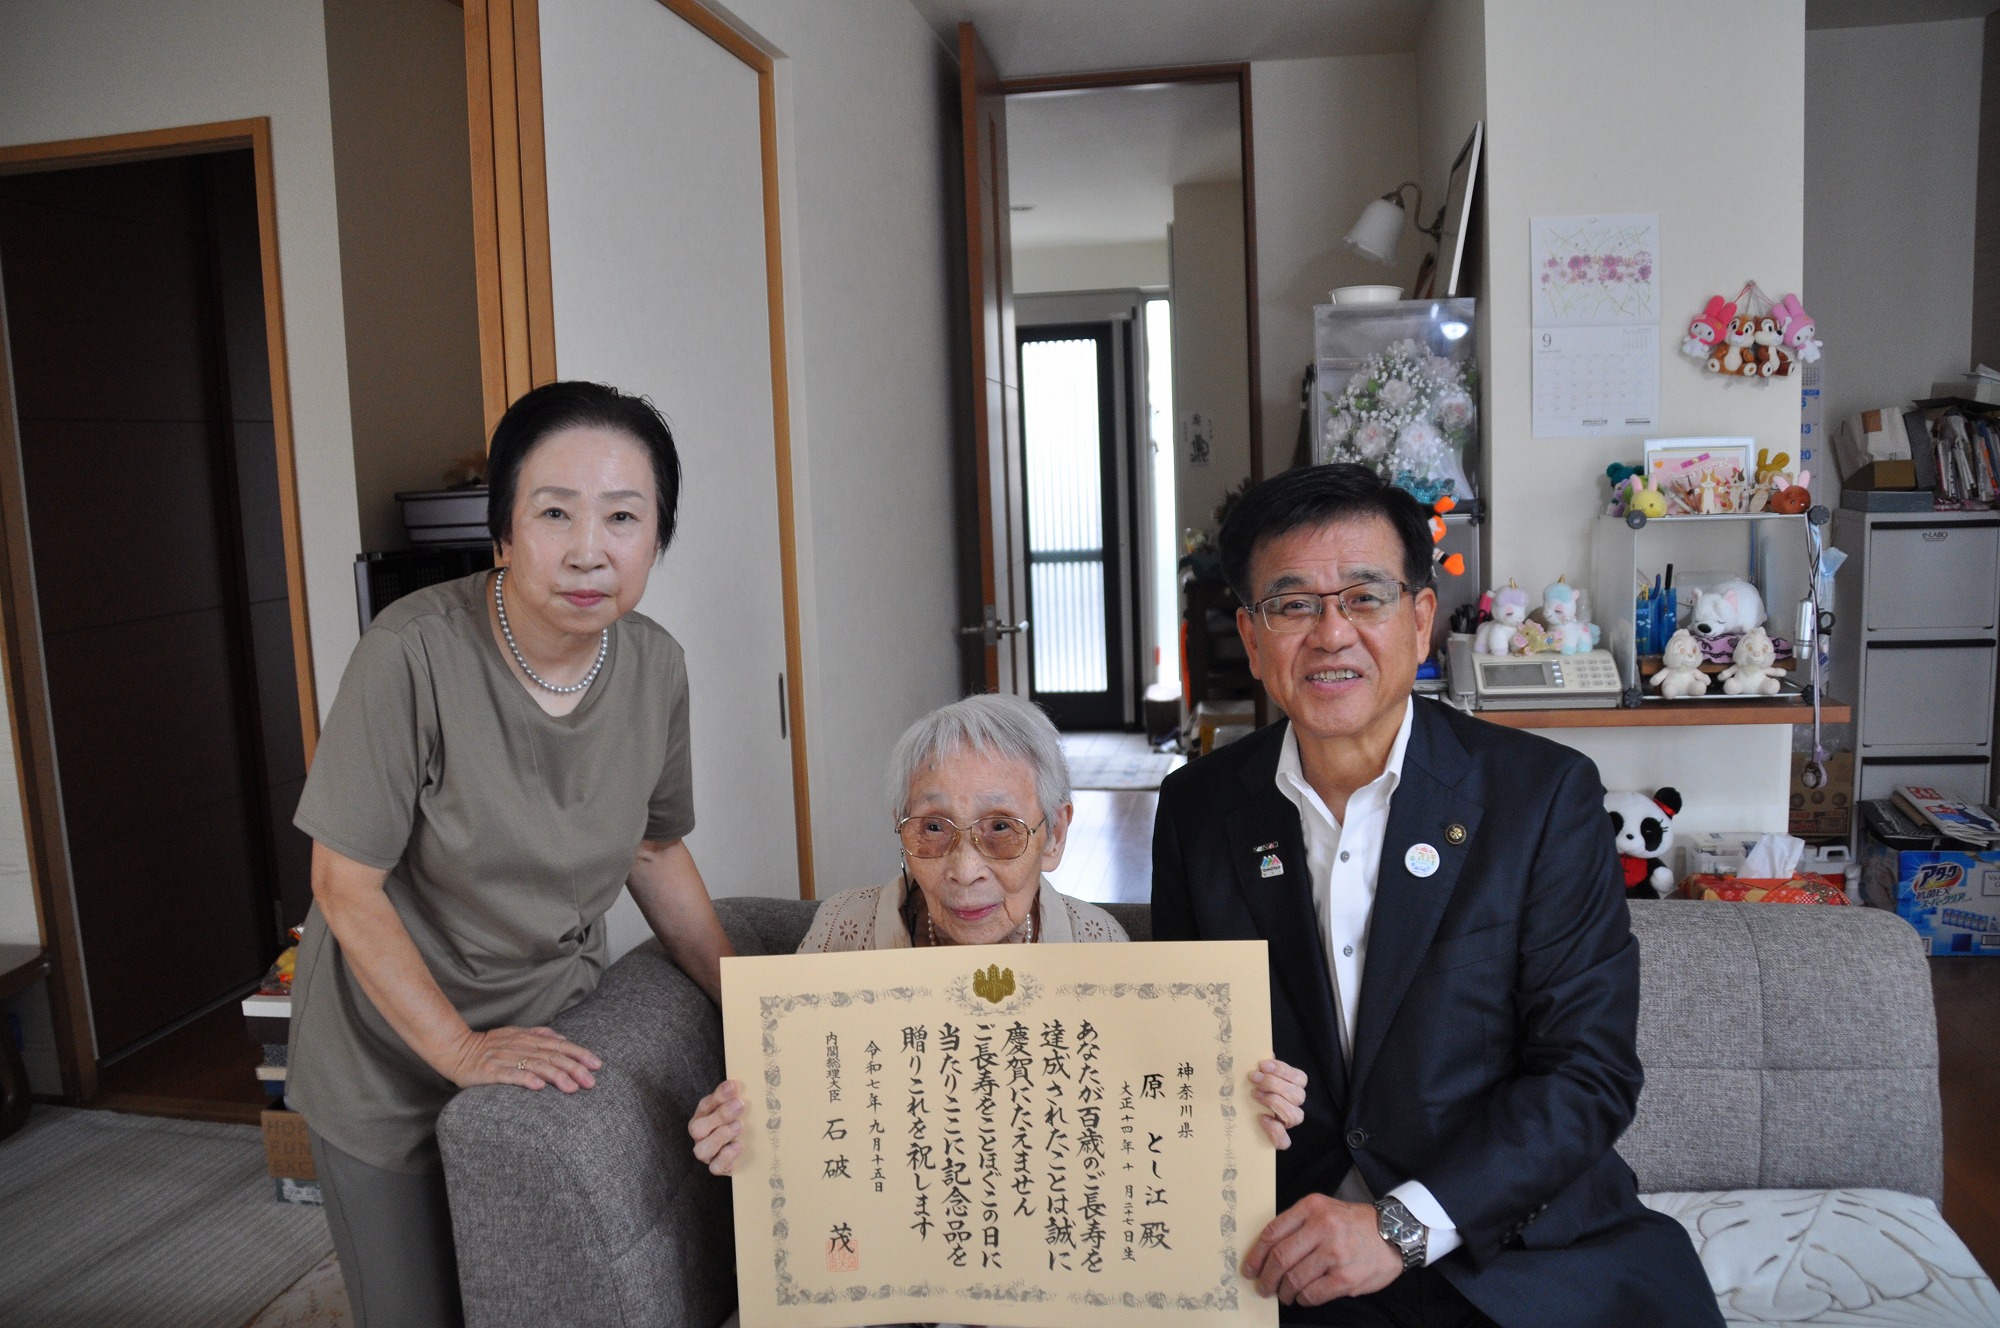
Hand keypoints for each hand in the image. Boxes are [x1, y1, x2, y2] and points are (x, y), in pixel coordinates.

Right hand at [448, 1026, 599, 1091]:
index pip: (560, 1046)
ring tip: (572, 1088)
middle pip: (552, 1057)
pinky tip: (538, 1086)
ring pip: (536, 1066)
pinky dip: (525, 1079)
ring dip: (556, 1076)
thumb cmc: (488, 1045)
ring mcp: (506, 1058)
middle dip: (574, 1069)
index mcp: (528, 1039)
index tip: (597, 1064)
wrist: (456, 1049)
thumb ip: (539, 1035)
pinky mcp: (491, 1071)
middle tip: (591, 1082)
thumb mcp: (515, 1035)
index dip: (580, 1054)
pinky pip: (510, 1075)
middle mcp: (520, 1046)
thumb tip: (562, 1038)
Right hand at [689, 1079, 746, 1174]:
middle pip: (698, 1127)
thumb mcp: (736, 1108)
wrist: (747, 1151)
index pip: (705, 1105)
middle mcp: (701, 1135)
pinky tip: (738, 1146)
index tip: (733, 1086)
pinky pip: (715, 1167)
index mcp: (703, 1117)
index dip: (718, 1096)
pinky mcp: (717, 1167)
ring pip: (702, 1149)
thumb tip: (741, 1083)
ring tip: (739, 1126)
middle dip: (720, 1115)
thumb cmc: (738, 1123)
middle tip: (739, 1105)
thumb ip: (736, 1097)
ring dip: (720, 1136)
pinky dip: (726, 1156)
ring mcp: (707, 1153)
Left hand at [1243, 1194, 1402, 1305]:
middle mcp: (1322, 1227)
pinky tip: (1303, 1297)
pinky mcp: (1346, 1277)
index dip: (1256, 1255)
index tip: (1250, 1268)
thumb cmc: (1354, 1224)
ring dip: (1284, 1291)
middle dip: (1266, 1278)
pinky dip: (1303, 1299)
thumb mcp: (1324, 1209)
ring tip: (1284, 1294)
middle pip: (1280, 1258)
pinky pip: (1313, 1294)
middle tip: (1263, 1287)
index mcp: (1311, 1208)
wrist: (1395, 1233)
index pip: (1272, 1232)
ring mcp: (1334, 1253)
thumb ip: (1298, 1223)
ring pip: (1294, 1278)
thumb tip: (1267, 1251)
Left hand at [1249, 1058, 1306, 1149]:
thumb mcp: (1258, 1077)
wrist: (1241, 1119)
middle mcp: (1294, 1106)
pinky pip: (1285, 1141)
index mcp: (1293, 1088)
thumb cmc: (1253, 1090)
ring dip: (1275, 1102)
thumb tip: (1264, 1052)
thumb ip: (1264, 1067)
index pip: (1300, 1078)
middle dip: (1275, 1084)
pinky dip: (1275, 1130)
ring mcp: (1287, 1124)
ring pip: (1296, 1116)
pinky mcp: (1280, 1140)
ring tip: (1255, 1095)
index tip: (1263, 1064)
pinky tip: (1262, 1118)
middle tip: (1254, 1078)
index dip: (1283, 1070)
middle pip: (1298, 1095)